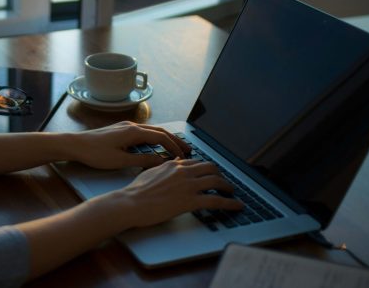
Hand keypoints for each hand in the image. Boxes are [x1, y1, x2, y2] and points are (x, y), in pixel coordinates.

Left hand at [68, 121, 191, 169]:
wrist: (75, 144)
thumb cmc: (95, 153)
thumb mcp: (121, 161)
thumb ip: (142, 161)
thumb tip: (161, 161)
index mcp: (133, 132)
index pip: (161, 137)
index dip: (174, 147)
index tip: (183, 156)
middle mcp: (132, 126)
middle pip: (159, 131)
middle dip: (175, 140)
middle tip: (188, 149)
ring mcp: (126, 126)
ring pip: (151, 131)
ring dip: (165, 138)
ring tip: (175, 148)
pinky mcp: (120, 130)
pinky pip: (143, 132)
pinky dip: (154, 138)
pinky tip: (156, 146)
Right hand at [116, 159, 242, 228]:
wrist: (131, 203)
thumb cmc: (136, 191)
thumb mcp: (150, 172)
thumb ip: (163, 167)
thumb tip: (172, 163)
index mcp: (173, 165)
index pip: (197, 162)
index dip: (207, 168)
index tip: (211, 174)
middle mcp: (183, 172)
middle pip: (211, 168)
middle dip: (220, 174)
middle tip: (224, 182)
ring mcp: (188, 186)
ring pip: (217, 181)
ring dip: (228, 187)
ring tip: (232, 193)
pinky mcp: (191, 201)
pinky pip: (217, 200)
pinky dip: (230, 203)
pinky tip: (237, 206)